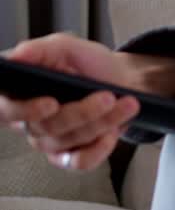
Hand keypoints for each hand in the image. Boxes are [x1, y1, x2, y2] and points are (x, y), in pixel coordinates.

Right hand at [0, 33, 140, 170]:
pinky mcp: (71, 155)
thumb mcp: (65, 47)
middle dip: (82, 112)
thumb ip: (38, 50)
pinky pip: (79, 162)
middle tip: (107, 96)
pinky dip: (99, 149)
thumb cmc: (87, 64)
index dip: (24, 111)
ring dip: (102, 122)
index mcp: (18, 95)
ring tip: (127, 103)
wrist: (121, 79)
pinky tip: (113, 132)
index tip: (50, 103)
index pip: (5, 110)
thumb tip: (15, 57)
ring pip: (68, 141)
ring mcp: (49, 141)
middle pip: (46, 127)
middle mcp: (29, 122)